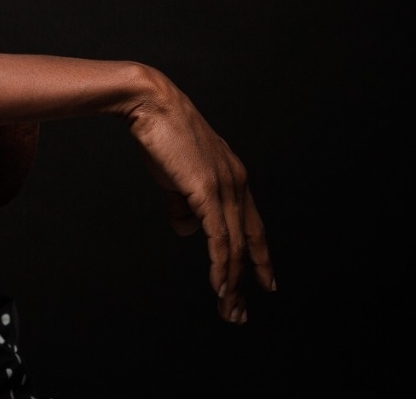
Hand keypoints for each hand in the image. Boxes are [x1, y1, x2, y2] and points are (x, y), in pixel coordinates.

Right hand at [123, 70, 275, 322]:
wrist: (151, 104)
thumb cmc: (161, 134)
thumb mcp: (175, 176)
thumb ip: (183, 204)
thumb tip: (187, 231)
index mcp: (234, 178)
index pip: (252, 227)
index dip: (259, 257)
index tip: (264, 283)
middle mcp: (238, 184)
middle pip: (249, 242)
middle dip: (248, 281)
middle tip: (241, 312)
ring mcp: (225, 188)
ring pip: (236, 246)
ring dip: (233, 282)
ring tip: (229, 309)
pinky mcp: (208, 192)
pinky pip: (220, 239)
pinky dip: (222, 266)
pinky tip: (221, 286)